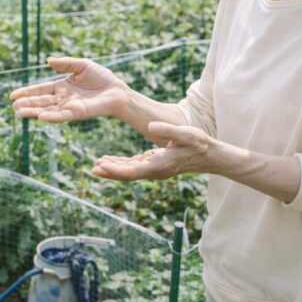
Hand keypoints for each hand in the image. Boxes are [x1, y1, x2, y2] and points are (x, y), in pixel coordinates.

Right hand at [10, 57, 129, 122]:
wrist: (117, 90)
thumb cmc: (102, 77)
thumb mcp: (82, 65)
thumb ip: (66, 63)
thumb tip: (49, 61)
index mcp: (62, 87)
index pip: (41, 90)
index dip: (27, 92)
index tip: (13, 95)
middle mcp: (63, 99)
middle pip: (41, 101)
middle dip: (27, 103)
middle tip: (13, 105)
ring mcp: (69, 107)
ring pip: (47, 110)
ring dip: (33, 111)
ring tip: (19, 112)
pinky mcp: (77, 113)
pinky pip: (62, 116)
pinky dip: (51, 117)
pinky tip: (40, 117)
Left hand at [91, 122, 214, 180]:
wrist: (209, 155)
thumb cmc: (198, 144)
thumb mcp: (185, 134)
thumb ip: (167, 130)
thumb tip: (149, 126)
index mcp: (159, 165)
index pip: (132, 171)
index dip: (115, 169)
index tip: (101, 166)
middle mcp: (154, 171)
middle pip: (127, 174)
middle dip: (109, 171)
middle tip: (92, 169)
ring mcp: (154, 169)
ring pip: (128, 171)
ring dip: (112, 168)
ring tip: (96, 164)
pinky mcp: (154, 164)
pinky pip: (134, 166)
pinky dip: (121, 164)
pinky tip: (109, 160)